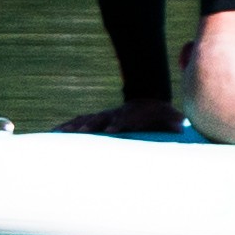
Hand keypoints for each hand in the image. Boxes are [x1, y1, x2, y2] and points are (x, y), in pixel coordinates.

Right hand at [57, 102, 180, 138]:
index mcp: (129, 115)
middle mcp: (112, 115)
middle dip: (90, 125)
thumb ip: (172, 121)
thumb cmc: (158, 114)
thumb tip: (181, 124)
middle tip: (81, 131)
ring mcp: (102, 117)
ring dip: (72, 126)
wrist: (145, 100)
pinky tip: (52, 133)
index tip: (112, 130)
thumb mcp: (168, 116)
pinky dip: (65, 127)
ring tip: (57, 133)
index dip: (118, 123)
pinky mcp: (95, 121)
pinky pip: (77, 123)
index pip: (123, 119)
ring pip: (84, 120)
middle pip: (99, 118)